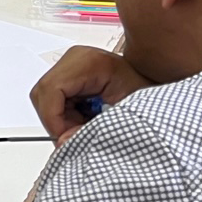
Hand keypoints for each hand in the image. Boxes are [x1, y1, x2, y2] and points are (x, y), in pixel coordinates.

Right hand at [30, 45, 147, 142]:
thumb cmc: (149, 93)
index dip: (53, 118)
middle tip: (75, 136)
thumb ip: (93, 129)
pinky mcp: (70, 75)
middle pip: (43, 94)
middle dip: (55, 121)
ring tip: (84, 127)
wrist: (158, 83)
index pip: (51, 89)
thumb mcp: (125, 114)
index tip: (65, 138)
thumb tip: (63, 142)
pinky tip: (84, 119)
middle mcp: (75, 59)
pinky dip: (65, 115)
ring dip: (60, 120)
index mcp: (88, 63)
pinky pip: (54, 99)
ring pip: (45, 99)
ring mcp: (70, 65)